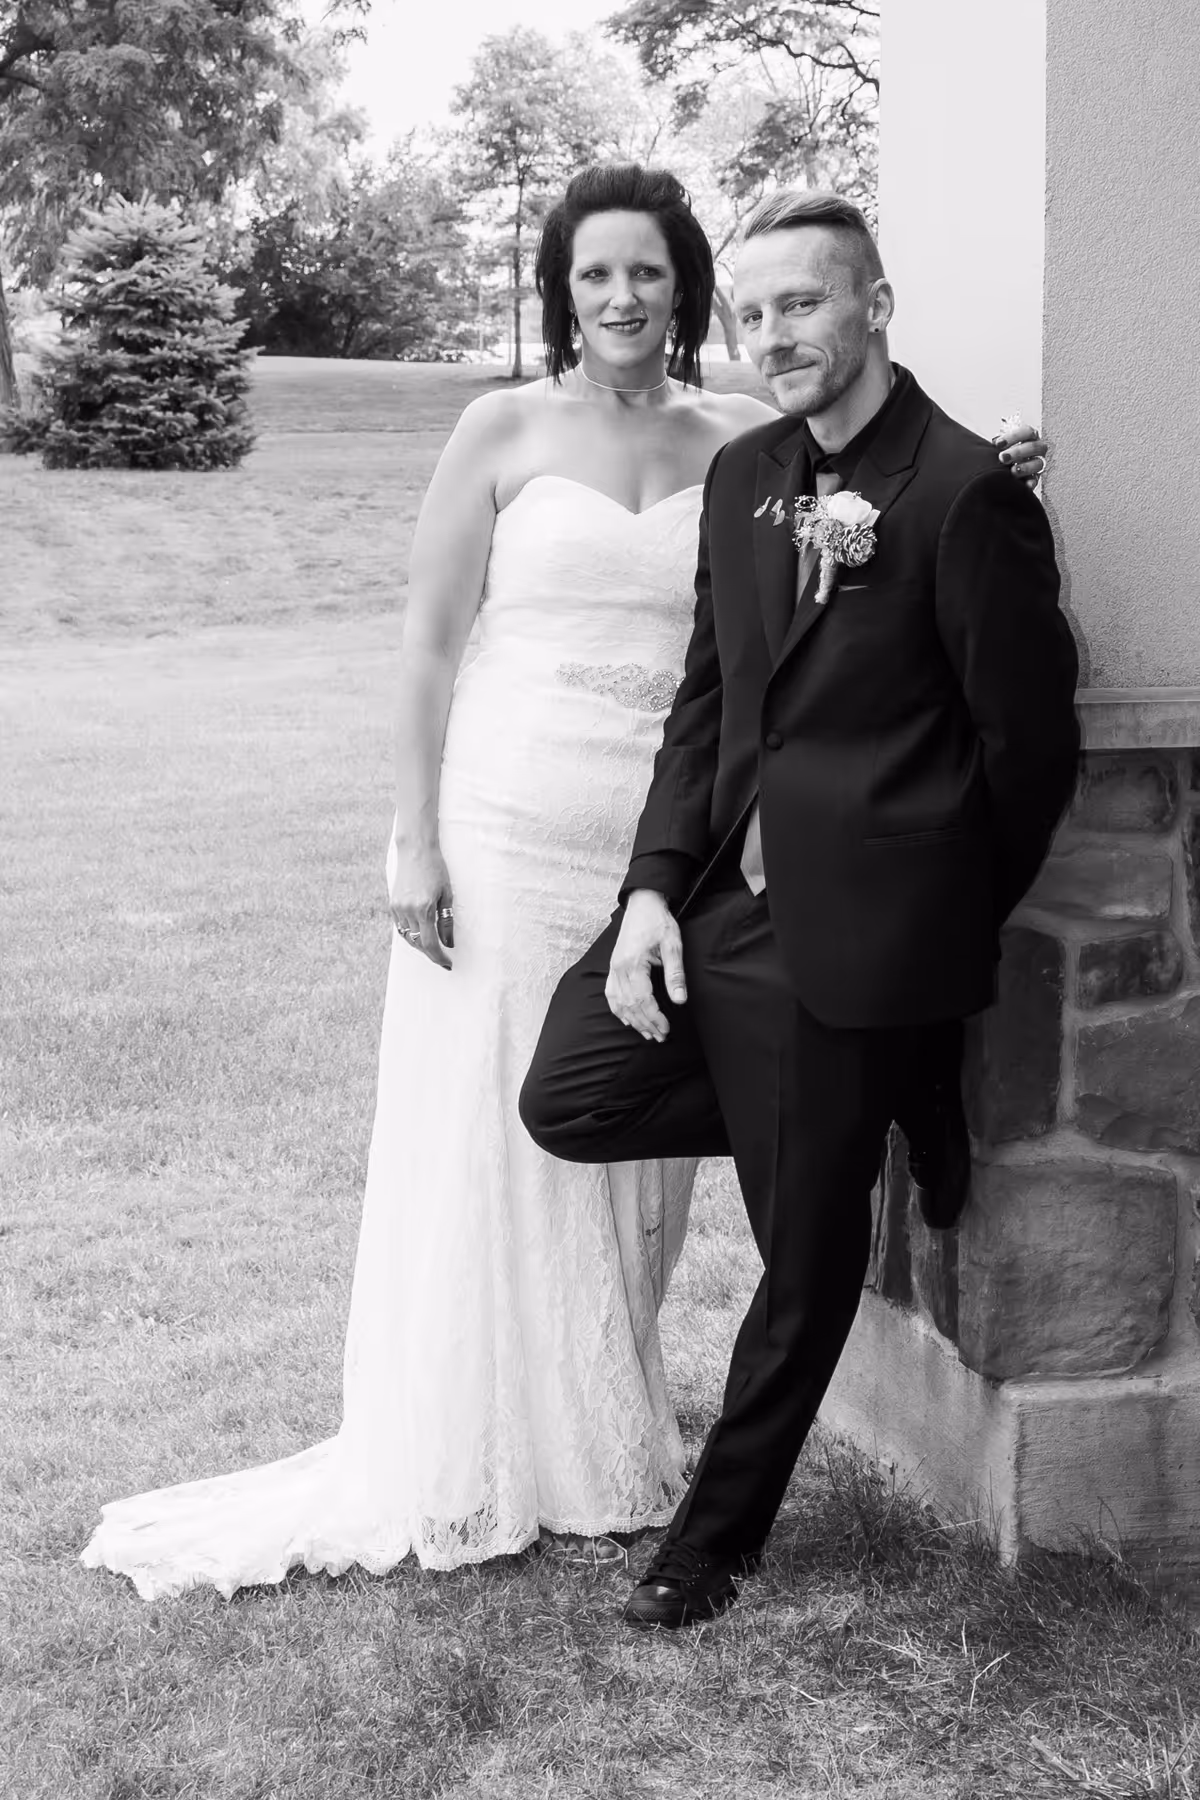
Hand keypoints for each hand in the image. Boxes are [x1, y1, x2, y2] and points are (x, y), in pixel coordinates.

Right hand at [389, 838, 452, 969]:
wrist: (415, 850)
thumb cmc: (436, 869)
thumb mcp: (447, 894)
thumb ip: (446, 921)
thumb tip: (448, 943)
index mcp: (424, 909)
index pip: (429, 944)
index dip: (438, 957)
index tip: (447, 963)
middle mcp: (407, 910)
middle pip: (417, 943)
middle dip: (430, 953)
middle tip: (442, 957)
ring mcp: (397, 908)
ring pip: (408, 937)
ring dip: (420, 945)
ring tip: (432, 946)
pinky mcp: (392, 904)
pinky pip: (401, 927)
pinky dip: (410, 934)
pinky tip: (420, 933)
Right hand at [605, 890, 686, 1040]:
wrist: (643, 903)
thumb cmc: (658, 922)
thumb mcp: (673, 945)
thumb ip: (675, 974)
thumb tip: (679, 1000)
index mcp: (633, 963)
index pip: (642, 1000)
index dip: (654, 1018)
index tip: (666, 1029)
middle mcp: (619, 968)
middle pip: (630, 1005)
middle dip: (646, 1024)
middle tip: (660, 1037)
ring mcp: (614, 968)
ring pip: (619, 1003)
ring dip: (633, 1021)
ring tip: (647, 1033)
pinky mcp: (613, 967)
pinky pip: (610, 994)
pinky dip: (617, 1010)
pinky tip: (626, 1019)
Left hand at [993, 418, 1048, 486]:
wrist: (1002, 465)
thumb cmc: (1002, 450)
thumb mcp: (1000, 444)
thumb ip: (999, 443)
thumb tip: (994, 444)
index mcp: (1029, 436)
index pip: (1027, 432)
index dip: (1013, 437)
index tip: (998, 444)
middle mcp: (1036, 448)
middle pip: (1034, 447)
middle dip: (1018, 452)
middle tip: (1002, 458)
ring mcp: (1037, 463)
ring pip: (1038, 463)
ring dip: (1025, 467)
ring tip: (1013, 471)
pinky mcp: (1035, 477)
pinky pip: (1036, 480)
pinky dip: (1031, 482)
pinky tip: (1025, 485)